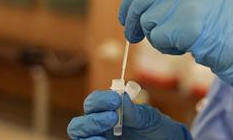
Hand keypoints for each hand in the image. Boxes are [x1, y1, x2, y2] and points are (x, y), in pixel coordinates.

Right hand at [67, 90, 190, 139]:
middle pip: (78, 125)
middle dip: (92, 120)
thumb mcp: (147, 117)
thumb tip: (120, 97)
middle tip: (112, 118)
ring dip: (88, 135)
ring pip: (80, 139)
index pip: (93, 103)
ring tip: (103, 137)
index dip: (100, 100)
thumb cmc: (154, 127)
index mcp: (107, 112)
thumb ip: (133, 110)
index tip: (115, 100)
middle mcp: (99, 128)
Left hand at [119, 0, 232, 86]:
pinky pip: (157, 38)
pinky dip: (166, 48)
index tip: (125, 17)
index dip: (129, 1)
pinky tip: (185, 47)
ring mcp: (187, 4)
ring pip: (148, 22)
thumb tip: (136, 9)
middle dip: (133, 22)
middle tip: (133, 37)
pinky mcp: (186, 26)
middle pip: (141, 2)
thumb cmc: (221, 27)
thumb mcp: (196, 1)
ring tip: (179, 41)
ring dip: (157, 37)